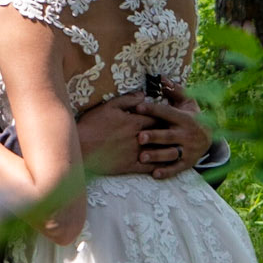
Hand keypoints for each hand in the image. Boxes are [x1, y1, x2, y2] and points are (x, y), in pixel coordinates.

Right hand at [77, 93, 210, 179]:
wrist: (80, 147)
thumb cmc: (92, 124)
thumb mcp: (109, 107)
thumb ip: (128, 100)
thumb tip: (143, 95)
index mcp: (135, 122)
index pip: (158, 117)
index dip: (167, 116)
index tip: (175, 115)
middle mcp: (139, 138)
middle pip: (161, 135)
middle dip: (171, 132)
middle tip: (181, 131)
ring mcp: (136, 153)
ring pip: (158, 152)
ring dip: (168, 150)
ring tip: (177, 148)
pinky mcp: (130, 166)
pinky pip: (148, 167)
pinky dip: (157, 167)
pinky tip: (164, 167)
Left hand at [134, 95, 210, 177]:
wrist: (211, 136)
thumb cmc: (191, 116)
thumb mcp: (187, 101)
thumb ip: (173, 90)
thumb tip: (160, 77)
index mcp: (185, 118)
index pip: (167, 113)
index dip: (153, 110)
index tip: (138, 107)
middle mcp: (187, 134)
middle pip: (169, 136)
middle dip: (154, 136)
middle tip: (139, 137)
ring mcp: (188, 150)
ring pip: (171, 153)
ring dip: (157, 156)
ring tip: (142, 157)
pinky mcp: (187, 163)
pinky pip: (176, 169)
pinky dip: (166, 172)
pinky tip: (154, 174)